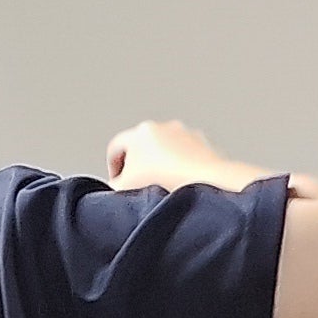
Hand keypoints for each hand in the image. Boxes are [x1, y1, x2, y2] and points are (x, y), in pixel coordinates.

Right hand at [107, 118, 258, 194]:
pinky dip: (183, 167)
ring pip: (166, 150)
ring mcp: (187, 134)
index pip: (116, 147)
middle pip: (142, 147)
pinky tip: (183, 184)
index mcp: (141, 132)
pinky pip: (187, 157)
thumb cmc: (167, 182)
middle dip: (139, 165)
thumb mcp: (125, 189)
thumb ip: (112, 188)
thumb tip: (111, 189)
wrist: (206, 183)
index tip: (117, 182)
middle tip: (139, 186)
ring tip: (164, 186)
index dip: (113, 168)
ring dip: (162, 165)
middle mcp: (164, 127)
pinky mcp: (206, 145)